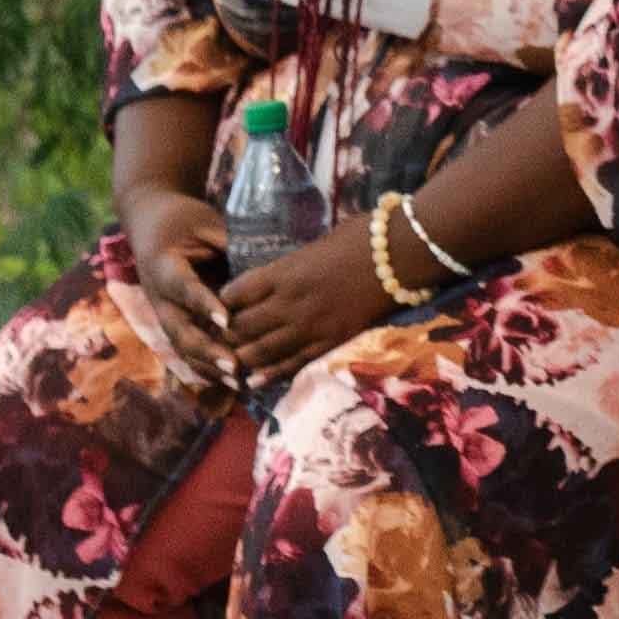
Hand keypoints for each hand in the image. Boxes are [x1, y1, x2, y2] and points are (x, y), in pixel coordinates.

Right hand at [113, 185, 234, 381]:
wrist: (151, 224)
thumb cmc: (184, 221)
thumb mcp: (204, 223)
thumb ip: (228, 247)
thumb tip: (262, 270)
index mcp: (163, 265)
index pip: (184, 288)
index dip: (204, 305)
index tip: (227, 321)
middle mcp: (159, 296)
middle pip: (179, 329)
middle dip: (207, 350)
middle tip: (234, 366)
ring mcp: (164, 314)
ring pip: (182, 347)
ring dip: (209, 367)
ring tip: (239, 383)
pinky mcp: (173, 324)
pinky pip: (188, 351)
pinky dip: (208, 368)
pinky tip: (233, 383)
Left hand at [214, 228, 386, 385]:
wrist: (399, 254)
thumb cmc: (360, 238)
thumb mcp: (313, 246)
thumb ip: (290, 267)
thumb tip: (273, 279)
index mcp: (283, 272)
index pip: (236, 293)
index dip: (222, 302)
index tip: (219, 306)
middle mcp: (290, 302)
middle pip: (243, 326)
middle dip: (227, 334)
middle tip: (220, 338)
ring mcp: (310, 325)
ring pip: (262, 350)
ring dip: (243, 358)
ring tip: (230, 363)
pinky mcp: (330, 341)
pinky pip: (293, 363)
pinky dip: (270, 374)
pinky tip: (255, 381)